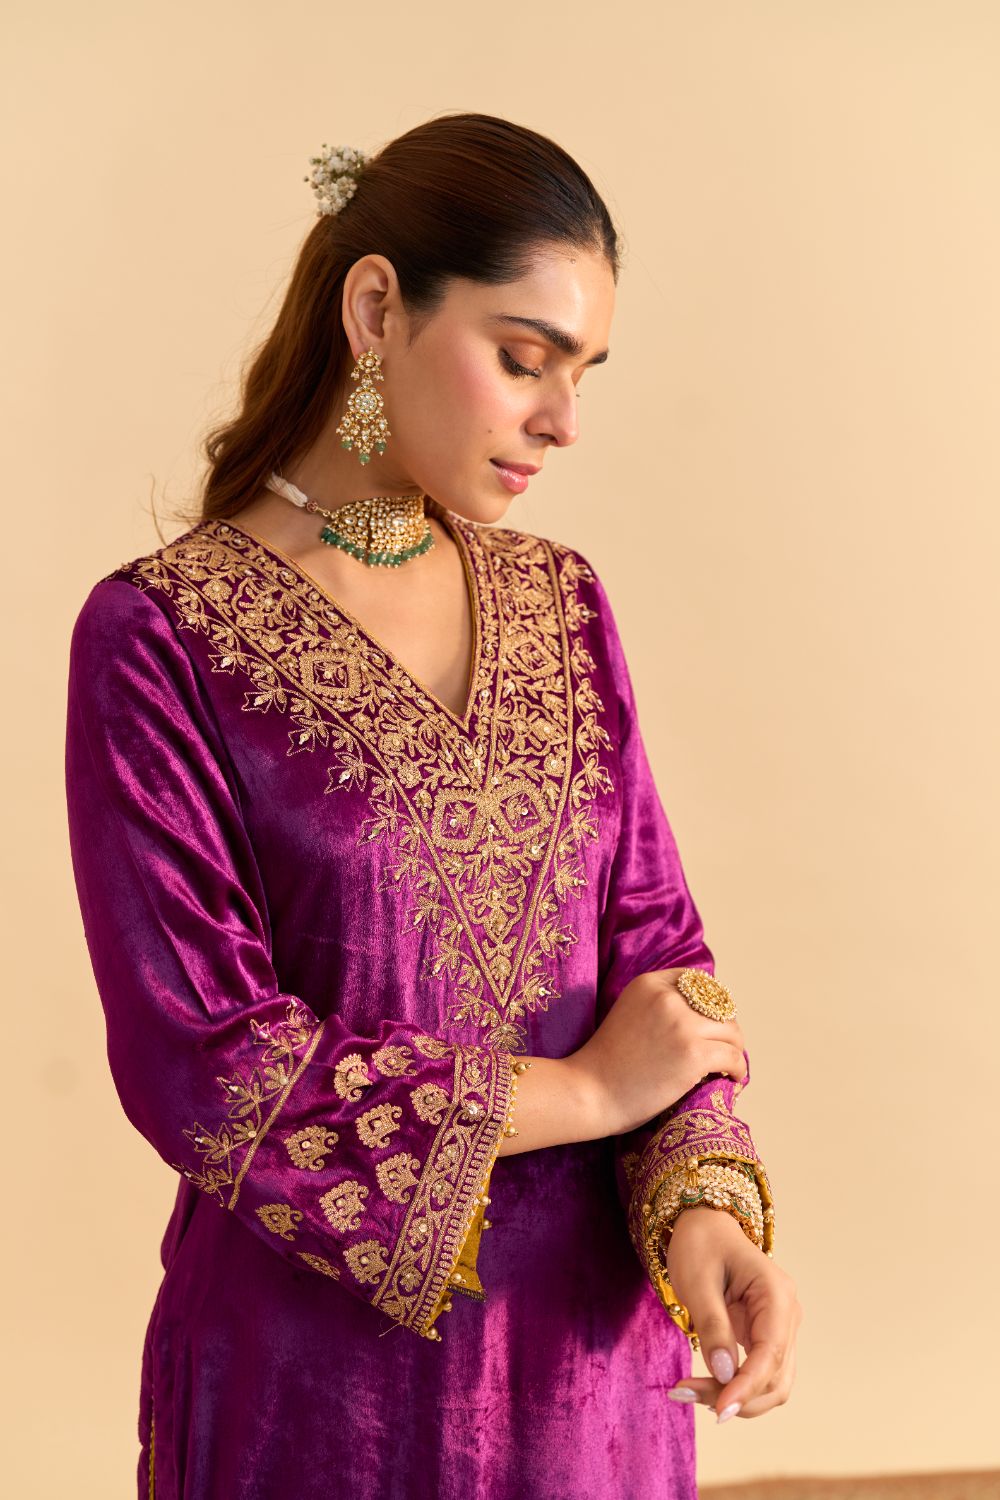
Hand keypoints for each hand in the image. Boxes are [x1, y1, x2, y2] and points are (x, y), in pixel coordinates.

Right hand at [570, 969, 748, 1136]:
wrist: (588, 1092)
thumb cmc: (606, 1063)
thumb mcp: (629, 1014)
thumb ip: (659, 1006)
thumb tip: (703, 1017)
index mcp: (649, 983)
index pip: (698, 982)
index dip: (710, 1005)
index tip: (711, 1026)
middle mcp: (667, 997)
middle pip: (720, 1007)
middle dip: (724, 1030)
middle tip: (722, 1052)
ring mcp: (682, 1024)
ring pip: (732, 1032)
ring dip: (733, 1051)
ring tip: (727, 1068)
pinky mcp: (694, 1053)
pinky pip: (734, 1057)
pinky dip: (738, 1070)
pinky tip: (731, 1080)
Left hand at [663, 1206, 801, 1421]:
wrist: (704, 1225)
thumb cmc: (700, 1245)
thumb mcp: (698, 1281)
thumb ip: (713, 1326)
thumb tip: (726, 1374)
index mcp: (776, 1293)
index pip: (770, 1354)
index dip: (746, 1387)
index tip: (718, 1409)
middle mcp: (788, 1313)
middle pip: (775, 1377)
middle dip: (736, 1396)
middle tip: (686, 1394)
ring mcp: (782, 1327)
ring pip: (773, 1383)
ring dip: (737, 1397)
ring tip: (690, 1392)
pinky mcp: (768, 1336)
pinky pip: (761, 1372)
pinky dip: (736, 1386)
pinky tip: (705, 1386)